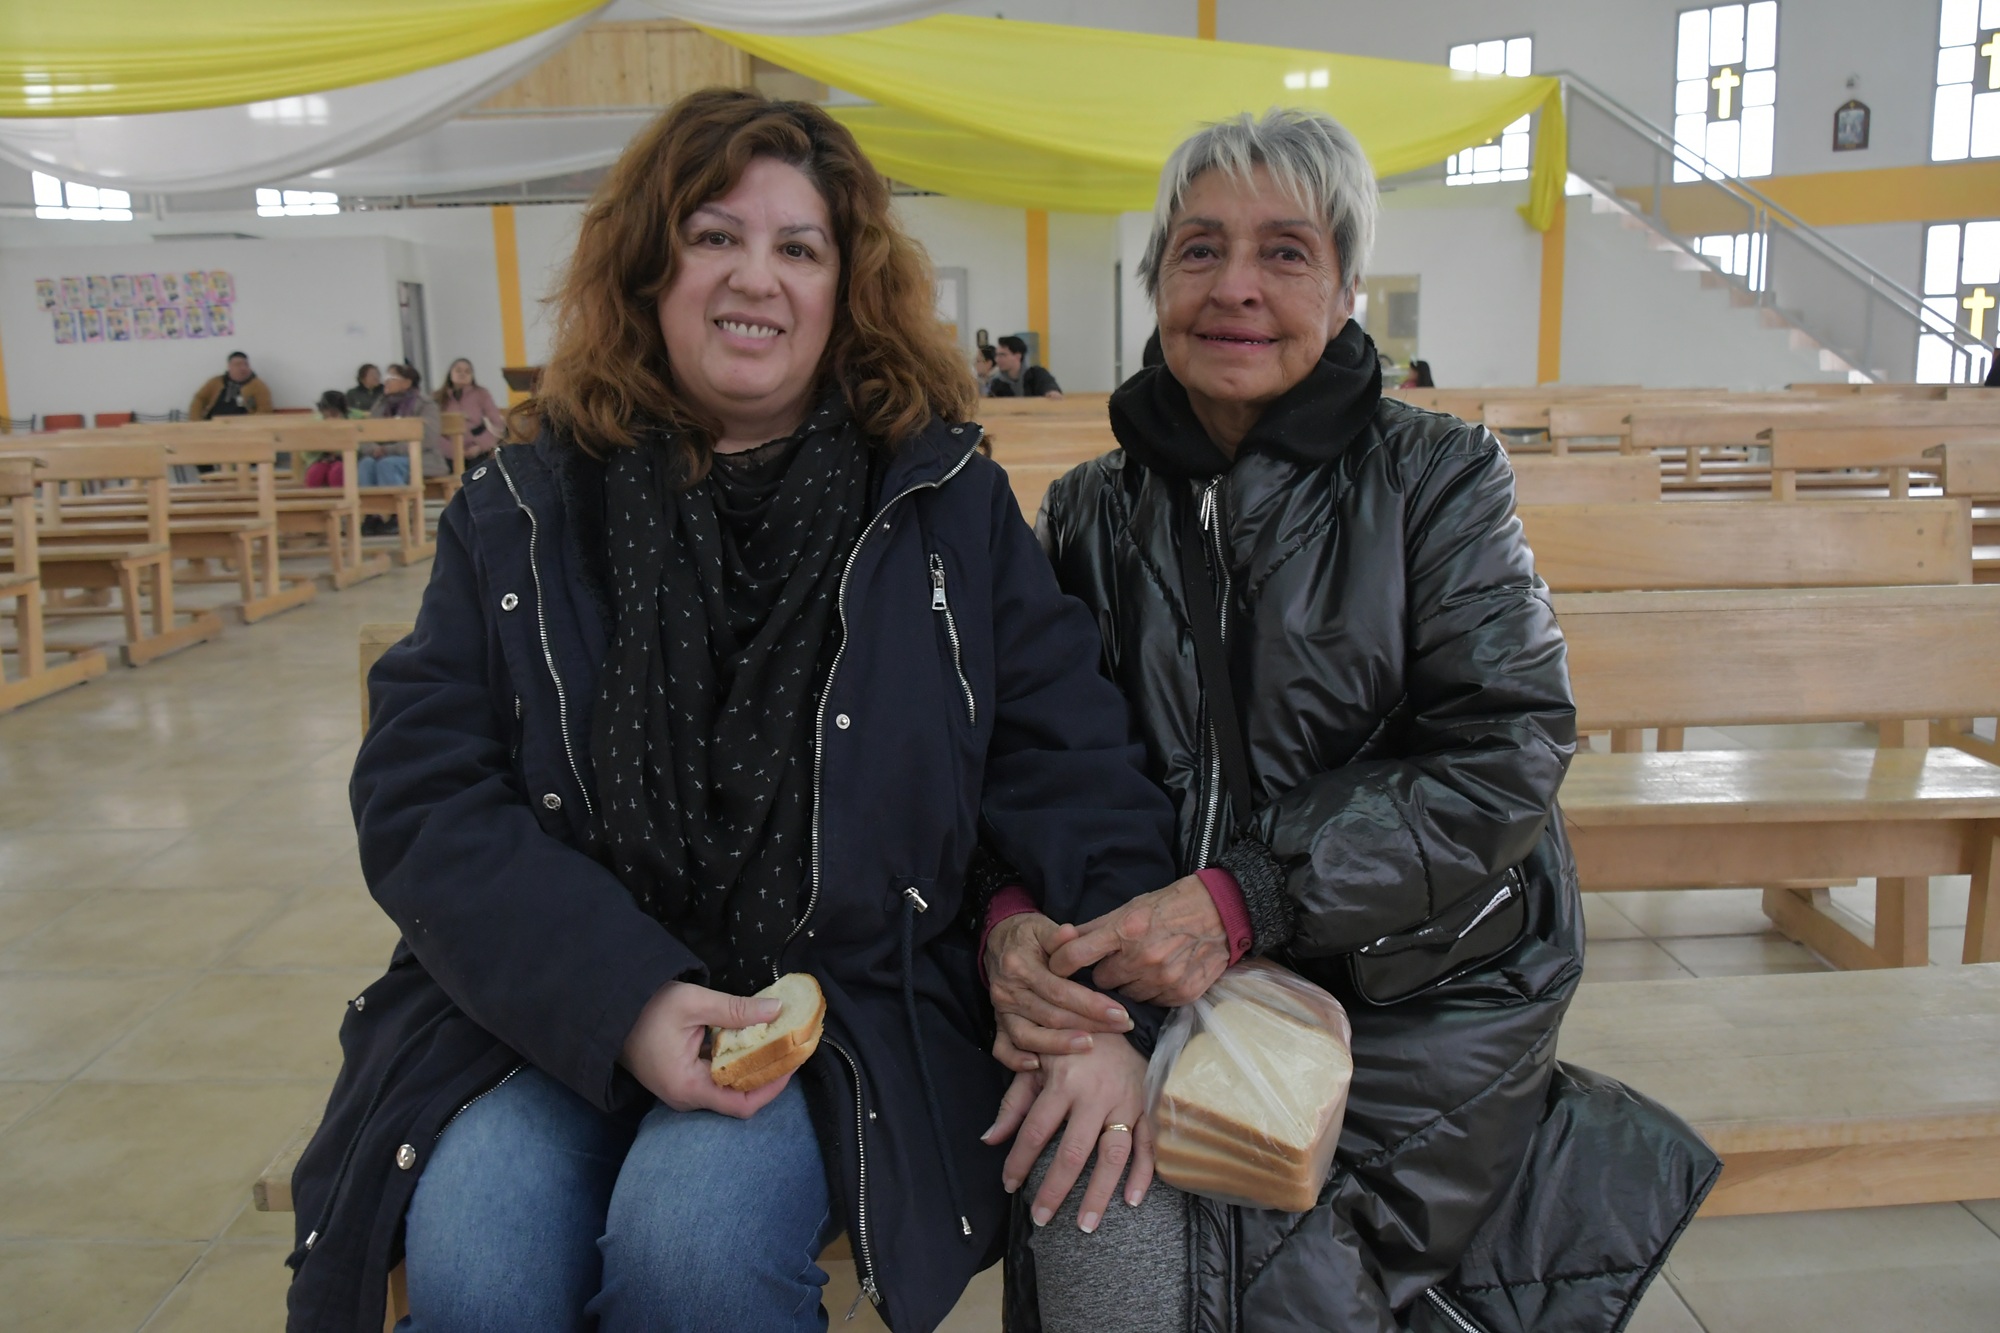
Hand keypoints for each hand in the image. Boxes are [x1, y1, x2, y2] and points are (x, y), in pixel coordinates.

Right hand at [620, 981, 789, 1117]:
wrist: (610, 1010)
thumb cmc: (645, 1008)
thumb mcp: (693, 1003)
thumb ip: (735, 1010)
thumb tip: (776, 1011)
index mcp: (688, 1087)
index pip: (741, 1103)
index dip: (772, 1086)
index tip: (792, 1061)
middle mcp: (687, 1096)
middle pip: (740, 1096)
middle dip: (769, 1073)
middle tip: (793, 1047)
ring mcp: (685, 1088)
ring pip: (730, 1085)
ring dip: (755, 1065)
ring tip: (780, 1041)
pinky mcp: (684, 1077)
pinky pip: (718, 1075)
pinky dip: (738, 1060)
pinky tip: (755, 1039)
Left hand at [982, 1035, 1152, 1232]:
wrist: (1115, 1016)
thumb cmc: (1068, 1044)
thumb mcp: (1035, 1063)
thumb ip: (1014, 1103)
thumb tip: (990, 1140)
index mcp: (1063, 1082)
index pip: (1036, 1131)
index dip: (1019, 1161)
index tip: (1009, 1186)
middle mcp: (1095, 1095)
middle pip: (1073, 1151)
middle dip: (1055, 1189)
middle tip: (1042, 1218)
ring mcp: (1125, 1102)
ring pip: (1113, 1154)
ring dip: (1099, 1192)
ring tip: (1086, 1224)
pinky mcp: (1147, 1106)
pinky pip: (1149, 1144)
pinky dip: (1144, 1174)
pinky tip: (1132, 1200)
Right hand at [986, 913, 1133, 1069]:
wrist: (999, 939)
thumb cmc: (1028, 935)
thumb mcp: (1042, 928)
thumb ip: (1057, 936)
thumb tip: (1070, 933)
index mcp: (1020, 967)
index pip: (1059, 991)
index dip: (1091, 1004)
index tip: (1120, 1013)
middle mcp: (1008, 991)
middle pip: (1050, 1016)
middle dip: (1089, 1025)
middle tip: (1121, 1028)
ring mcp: (1001, 1011)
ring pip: (1028, 1036)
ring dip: (1060, 1045)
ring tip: (1090, 1045)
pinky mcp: (998, 1023)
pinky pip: (1002, 1048)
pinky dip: (1017, 1061)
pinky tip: (1039, 1066)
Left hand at [1049, 876, 1229, 1005]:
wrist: (1220, 912)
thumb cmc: (1170, 905)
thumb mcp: (1130, 906)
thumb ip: (1097, 927)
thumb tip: (1063, 940)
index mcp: (1124, 930)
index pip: (1075, 956)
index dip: (1060, 965)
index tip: (1056, 969)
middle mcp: (1142, 957)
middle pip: (1101, 981)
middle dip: (1106, 972)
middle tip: (1120, 960)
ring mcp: (1163, 979)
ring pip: (1126, 996)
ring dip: (1130, 984)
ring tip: (1146, 965)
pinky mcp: (1182, 994)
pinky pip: (1153, 1002)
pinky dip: (1154, 991)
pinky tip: (1164, 974)